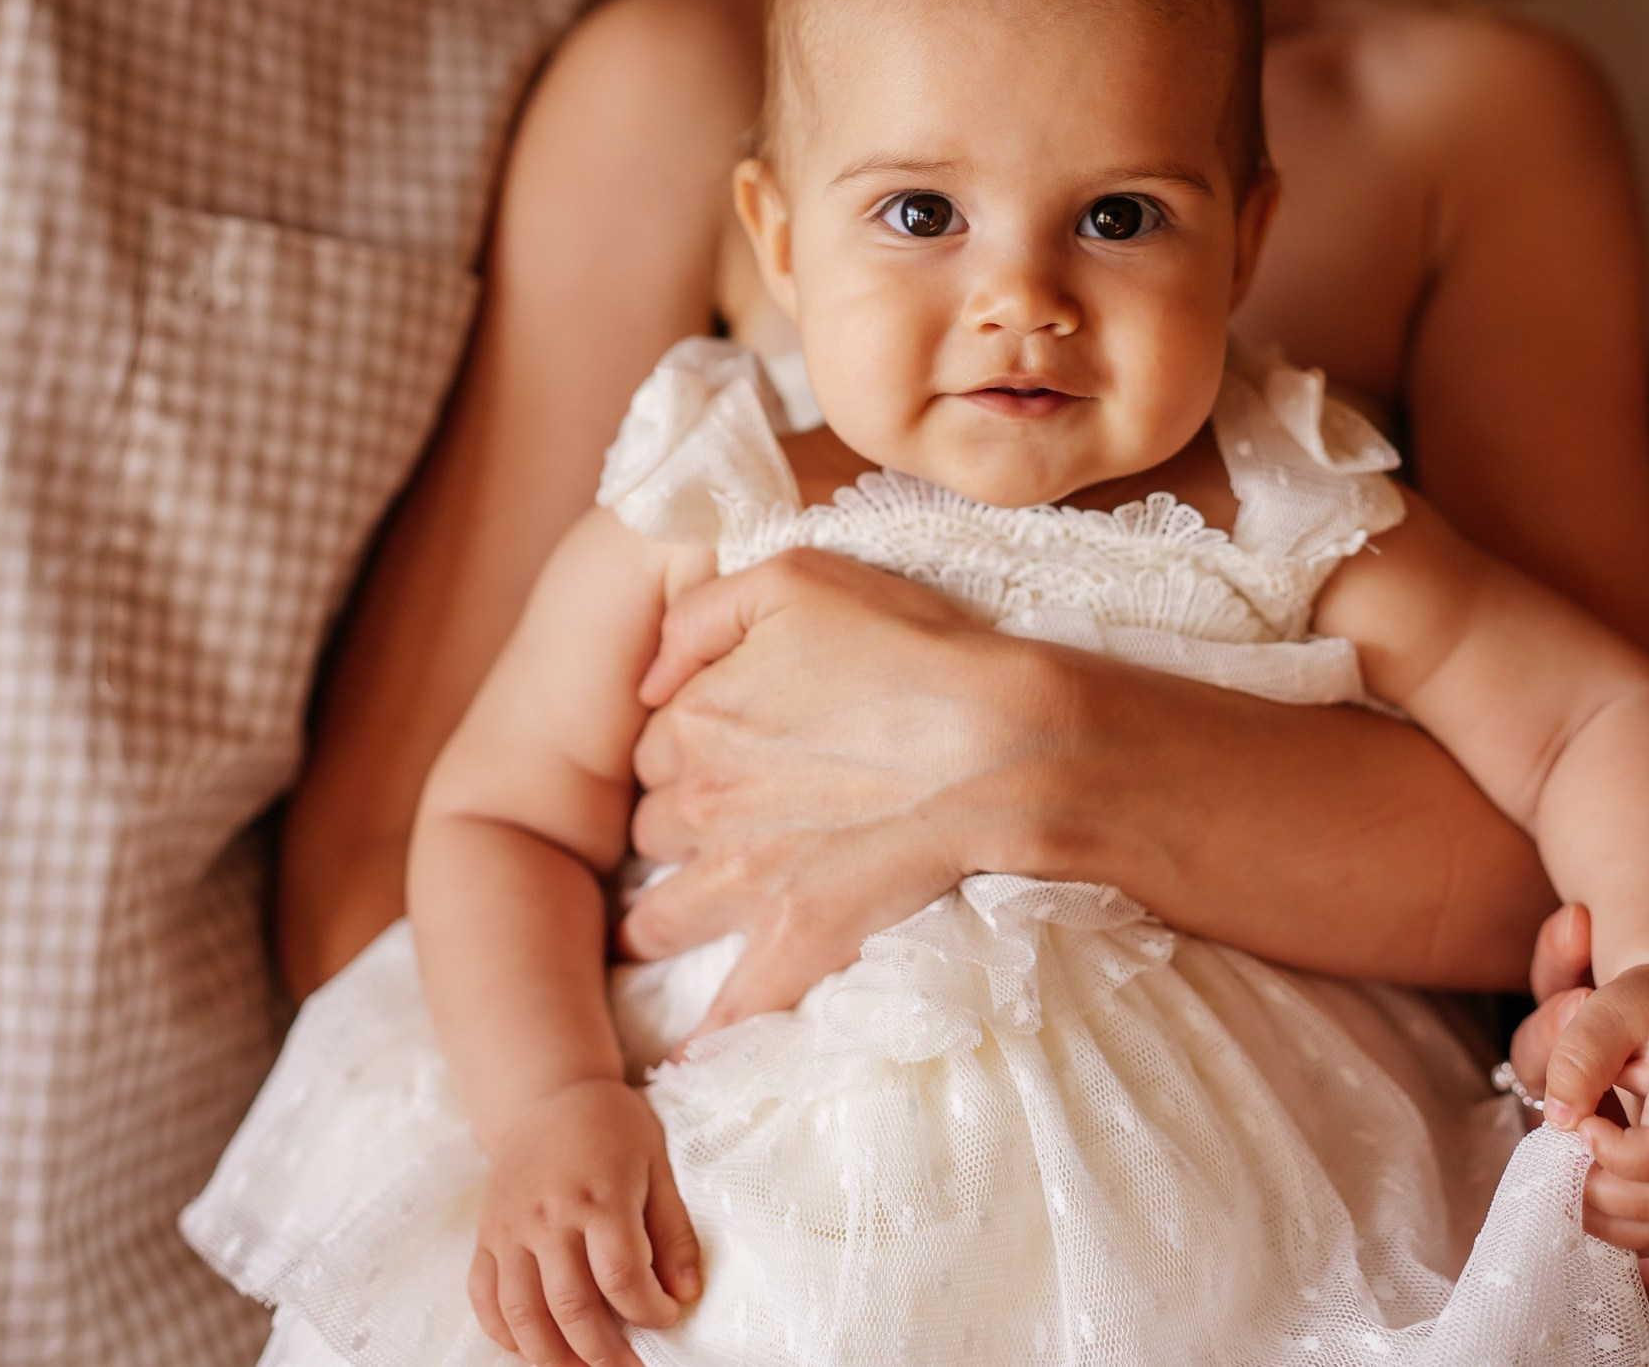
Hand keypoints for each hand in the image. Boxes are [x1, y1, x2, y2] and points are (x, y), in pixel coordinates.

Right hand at [470, 1079, 701, 1365]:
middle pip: (570, 1306)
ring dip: (551, 1356)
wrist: (550, 1095)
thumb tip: (685, 1293)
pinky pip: (484, 1298)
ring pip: (521, 1313)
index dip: (649, 1311)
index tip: (668, 1316)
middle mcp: (548, 1216)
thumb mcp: (658, 1167)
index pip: (622, 1276)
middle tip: (627, 1365)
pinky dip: (504, 1334)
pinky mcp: (486, 1236)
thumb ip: (672, 1233)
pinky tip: (534, 1348)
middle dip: (602, 1351)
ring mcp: (510, 1229)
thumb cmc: (613, 1128)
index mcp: (599, 1197)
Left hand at [622, 549, 1044, 1039]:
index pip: (654, 743)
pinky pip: (726, 1013)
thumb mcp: (798, 577)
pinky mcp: (793, 942)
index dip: (688, 747)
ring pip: (660, 917)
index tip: (724, 754)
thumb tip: (646, 678)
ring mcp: (742, 881)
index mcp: (695, 717)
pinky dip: (699, 1047)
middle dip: (676, 830)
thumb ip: (701, 613)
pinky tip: (682, 1071)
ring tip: (673, 931)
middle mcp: (702, 802)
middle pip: (652, 828)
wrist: (1002, 744)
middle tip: (727, 828)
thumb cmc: (914, 651)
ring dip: (661, 923)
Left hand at [1512, 905, 1648, 1289]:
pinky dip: (1622, 1228)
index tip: (1582, 1123)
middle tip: (1565, 1151)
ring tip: (1571, 1173)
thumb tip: (1559, 1118)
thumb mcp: (1607, 1009)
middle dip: (1598, 1190)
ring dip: (1606, 1217)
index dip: (1613, 1153)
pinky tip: (1591, 1194)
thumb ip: (1579, 1057)